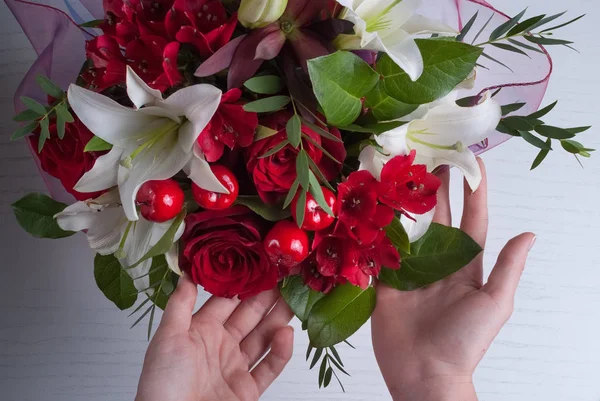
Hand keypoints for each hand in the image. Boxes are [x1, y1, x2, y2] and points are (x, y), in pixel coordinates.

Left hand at [136, 276, 293, 400]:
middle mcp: (220, 346)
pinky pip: (269, 367)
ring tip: (294, 301)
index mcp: (200, 330)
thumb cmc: (162, 385)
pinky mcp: (247, 390)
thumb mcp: (167, 337)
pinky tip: (286, 334)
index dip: (245, 283)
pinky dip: (281, 352)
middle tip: (286, 278)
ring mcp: (235, 367)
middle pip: (250, 316)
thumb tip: (188, 272)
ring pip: (264, 337)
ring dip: (280, 319)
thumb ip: (180, 304)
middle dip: (269, 297)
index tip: (262, 266)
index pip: (228, 300)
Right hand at [371, 159, 535, 400]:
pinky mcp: (385, 282)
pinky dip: (376, 231)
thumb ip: (507, 267)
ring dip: (404, 202)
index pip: (471, 220)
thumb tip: (529, 233)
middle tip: (429, 158)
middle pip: (436, 217)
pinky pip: (380, 252)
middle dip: (435, 188)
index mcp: (466, 265)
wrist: (424, 374)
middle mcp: (438, 262)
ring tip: (398, 173)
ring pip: (407, 228)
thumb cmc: (464, 342)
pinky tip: (371, 206)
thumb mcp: (494, 303)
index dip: (473, 192)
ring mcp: (410, 271)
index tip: (471, 162)